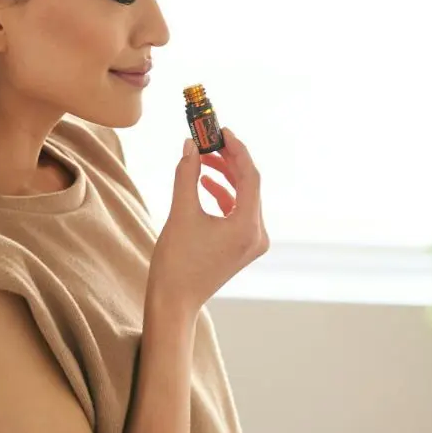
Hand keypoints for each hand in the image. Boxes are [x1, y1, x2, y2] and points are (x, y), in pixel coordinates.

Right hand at [148, 128, 269, 317]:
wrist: (174, 301)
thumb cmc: (176, 262)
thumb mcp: (181, 212)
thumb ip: (187, 174)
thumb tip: (190, 145)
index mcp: (248, 227)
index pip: (250, 176)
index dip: (236, 149)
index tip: (221, 130)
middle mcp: (257, 234)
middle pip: (249, 185)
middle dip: (228, 160)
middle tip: (207, 140)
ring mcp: (252, 242)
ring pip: (243, 197)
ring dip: (224, 176)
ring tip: (201, 159)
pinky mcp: (242, 246)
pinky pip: (238, 211)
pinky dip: (223, 194)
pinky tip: (204, 181)